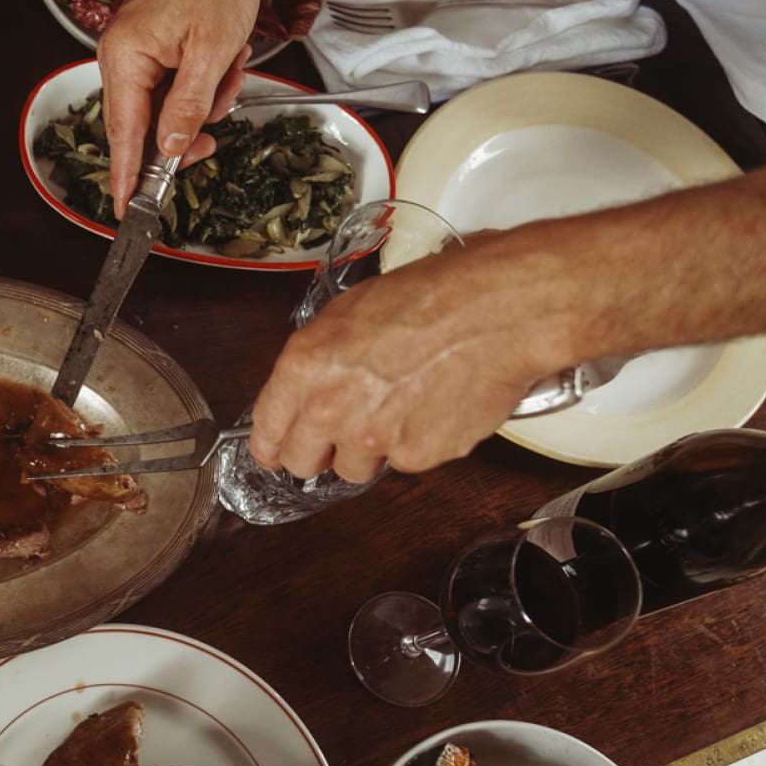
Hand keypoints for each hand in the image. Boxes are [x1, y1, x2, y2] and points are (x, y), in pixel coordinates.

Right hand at [95, 0, 258, 210]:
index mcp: (124, 57)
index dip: (128, 175)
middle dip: (182, 133)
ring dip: (202, 101)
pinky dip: (201, 83)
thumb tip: (169, 150)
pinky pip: (171, 85)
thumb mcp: (211, 54)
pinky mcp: (150, 46)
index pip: (123, 132)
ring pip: (163, 106)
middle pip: (141, 124)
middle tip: (214, 138)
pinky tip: (222, 60)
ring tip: (228, 72)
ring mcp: (134, 51)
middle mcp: (119, 56)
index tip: (124, 210)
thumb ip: (187, 108)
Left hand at [248, 231, 576, 480]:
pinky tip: (435, 408)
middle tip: (341, 436)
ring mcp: (373, 437)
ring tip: (402, 408)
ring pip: (353, 470)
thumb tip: (311, 386)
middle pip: (301, 462)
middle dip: (317, 454)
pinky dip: (418, 444)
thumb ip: (321, 359)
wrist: (498, 310)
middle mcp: (331, 408)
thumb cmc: (433, 296)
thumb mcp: (352, 311)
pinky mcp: (417, 455)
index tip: (277, 450)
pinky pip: (405, 464)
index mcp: (305, 366)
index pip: (267, 430)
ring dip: (370, 449)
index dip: (272, 444)